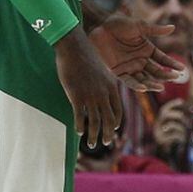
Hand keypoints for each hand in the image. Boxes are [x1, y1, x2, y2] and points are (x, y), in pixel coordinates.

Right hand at [54, 28, 122, 148]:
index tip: (113, 129)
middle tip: (105, 142)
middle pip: (109, 120)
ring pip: (95, 122)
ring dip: (94, 136)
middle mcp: (103, 93)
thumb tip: (103, 94)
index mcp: (112, 87)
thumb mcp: (101, 71)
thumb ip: (104, 84)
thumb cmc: (86, 57)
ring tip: (92, 144)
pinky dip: (80, 127)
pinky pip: (80, 117)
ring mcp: (90, 96)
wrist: (74, 47)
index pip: (118, 111)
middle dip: (108, 134)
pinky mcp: (76, 96)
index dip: (116, 123)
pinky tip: (78, 132)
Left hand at [89, 13, 183, 91]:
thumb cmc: (118, 24)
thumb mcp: (139, 25)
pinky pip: (129, 81)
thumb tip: (173, 28)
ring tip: (161, 86)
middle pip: (156, 71)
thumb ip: (155, 30)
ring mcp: (130, 67)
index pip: (162, 59)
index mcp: (146, 49)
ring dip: (153, 83)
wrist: (99, 27)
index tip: (182, 69)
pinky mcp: (118, 72)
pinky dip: (137, 85)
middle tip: (175, 78)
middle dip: (166, 75)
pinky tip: (145, 88)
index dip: (172, 64)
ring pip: (145, 79)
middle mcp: (140, 60)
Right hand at [152, 98, 190, 152]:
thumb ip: (180, 121)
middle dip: (177, 114)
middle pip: (164, 114)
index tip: (182, 101)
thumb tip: (191, 109)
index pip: (164, 110)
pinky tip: (182, 141)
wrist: (168, 158)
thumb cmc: (174, 142)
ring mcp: (158, 134)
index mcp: (160, 123)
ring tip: (185, 134)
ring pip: (171, 124)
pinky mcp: (162, 142)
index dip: (172, 104)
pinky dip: (181, 137)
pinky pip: (174, 135)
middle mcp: (156, 127)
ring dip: (182, 128)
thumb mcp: (176, 129)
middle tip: (186, 120)